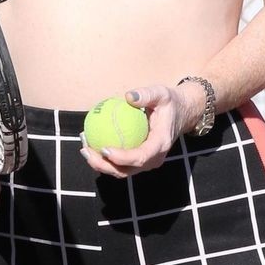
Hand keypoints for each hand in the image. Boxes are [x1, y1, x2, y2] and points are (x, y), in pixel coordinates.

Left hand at [79, 83, 201, 178]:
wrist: (181, 113)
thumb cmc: (169, 103)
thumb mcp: (162, 93)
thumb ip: (147, 94)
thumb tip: (128, 96)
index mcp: (160, 145)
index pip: (140, 157)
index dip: (121, 158)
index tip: (104, 149)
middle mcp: (153, 159)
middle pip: (125, 170)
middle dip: (102, 164)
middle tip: (86, 149)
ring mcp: (146, 163)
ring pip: (120, 171)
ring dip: (100, 163)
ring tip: (84, 147)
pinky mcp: (139, 161)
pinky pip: (119, 164)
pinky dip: (104, 158)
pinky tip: (91, 143)